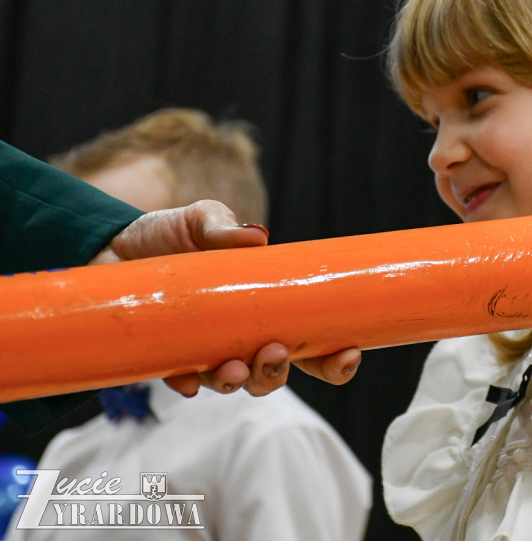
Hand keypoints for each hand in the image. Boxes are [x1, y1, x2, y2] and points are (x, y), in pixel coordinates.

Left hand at [89, 200, 361, 394]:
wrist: (107, 244)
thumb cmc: (167, 233)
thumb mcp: (199, 219)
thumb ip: (223, 226)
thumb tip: (256, 237)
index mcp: (266, 307)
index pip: (312, 342)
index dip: (334, 357)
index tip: (349, 351)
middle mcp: (241, 336)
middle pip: (276, 374)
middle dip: (281, 374)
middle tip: (275, 353)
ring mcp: (205, 351)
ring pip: (235, 385)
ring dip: (240, 383)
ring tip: (231, 367)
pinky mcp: (165, 359)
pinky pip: (183, 383)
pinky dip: (189, 385)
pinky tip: (188, 380)